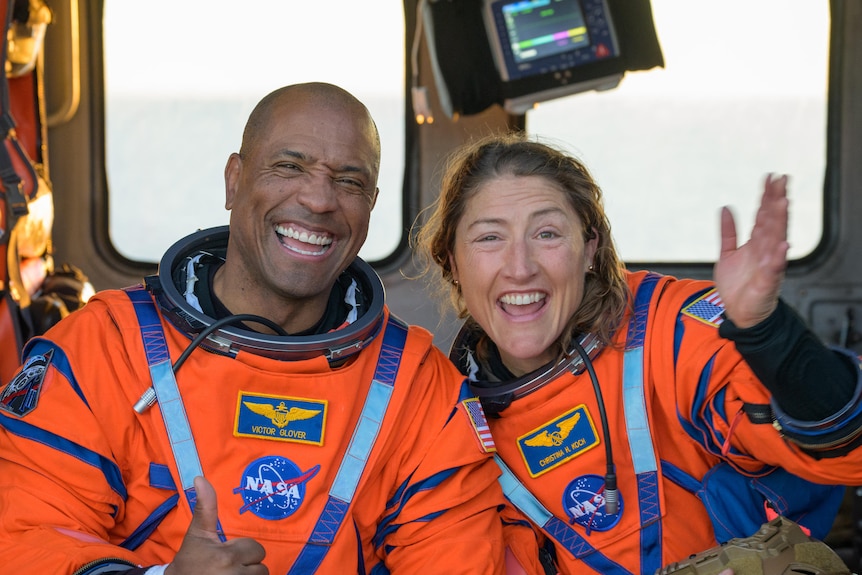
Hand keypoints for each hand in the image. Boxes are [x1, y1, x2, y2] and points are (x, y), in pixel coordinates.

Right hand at [166, 476, 267, 574]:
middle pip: (261, 567)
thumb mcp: (197, 533)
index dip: (242, 551)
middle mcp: (234, 574)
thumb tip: (200, 478)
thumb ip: (205, 507)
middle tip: (228, 567)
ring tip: (230, 574)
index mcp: (227, 557)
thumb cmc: (189, 560)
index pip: (256, 550)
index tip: (226, 554)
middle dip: (247, 566)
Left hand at [714, 174, 788, 328]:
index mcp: (756, 243)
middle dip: (776, 201)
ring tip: (783, 202)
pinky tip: (783, 245)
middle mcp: (765, 250)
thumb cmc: (738, 285)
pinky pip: (774, 268)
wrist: (739, 312)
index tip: (770, 177)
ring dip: (780, 221)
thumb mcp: (727, 254)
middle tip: (781, 180)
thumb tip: (724, 208)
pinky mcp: (767, 282)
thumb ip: (727, 232)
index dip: (766, 196)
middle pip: (772, 221)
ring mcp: (768, 265)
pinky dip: (778, 257)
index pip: (763, 214)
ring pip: (775, 239)